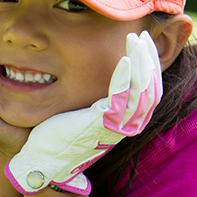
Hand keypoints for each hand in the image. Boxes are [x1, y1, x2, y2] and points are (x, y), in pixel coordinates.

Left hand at [5, 31, 162, 194]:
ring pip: (143, 88)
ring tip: (137, 40)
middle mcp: (127, 124)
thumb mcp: (83, 112)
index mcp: (124, 120)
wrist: (44, 160)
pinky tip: (125, 58)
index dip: (149, 64)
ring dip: (142, 62)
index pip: (148, 88)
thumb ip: (95, 97)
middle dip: (150, 58)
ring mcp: (118, 124)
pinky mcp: (105, 123)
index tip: (143, 42)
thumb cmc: (58, 136)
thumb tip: (91, 73)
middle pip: (152, 86)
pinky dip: (126, 76)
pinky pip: (123, 95)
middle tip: (144, 36)